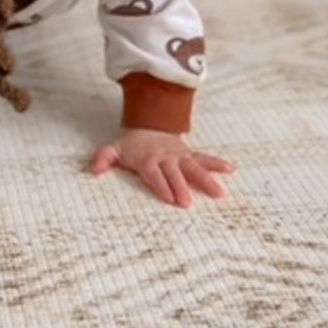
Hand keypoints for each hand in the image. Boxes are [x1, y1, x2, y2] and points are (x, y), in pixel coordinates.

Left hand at [91, 128, 234, 208]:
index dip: (161, 184)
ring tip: (220, 193)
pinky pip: (205, 158)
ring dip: (207, 179)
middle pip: (175, 174)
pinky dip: (218, 163)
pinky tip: (231, 170)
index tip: (169, 197)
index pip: (154, 173)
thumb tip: (95, 170)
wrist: (149, 123)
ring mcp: (180, 156)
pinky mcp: (190, 154)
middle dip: (181, 187)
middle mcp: (166, 158)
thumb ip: (104, 158)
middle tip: (189, 203)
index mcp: (148, 159)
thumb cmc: (132, 145)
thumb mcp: (114, 149)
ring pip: (194, 167)